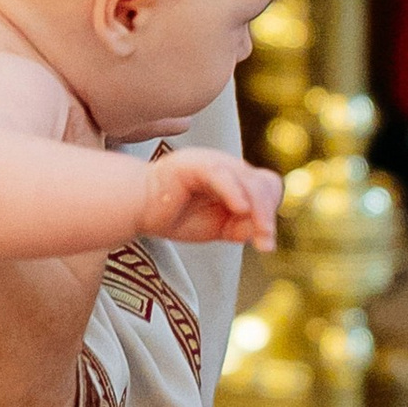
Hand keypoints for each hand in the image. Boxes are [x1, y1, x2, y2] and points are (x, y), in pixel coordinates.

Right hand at [139, 146, 281, 251]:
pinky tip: (240, 209)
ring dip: (258, 210)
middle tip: (265, 245)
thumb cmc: (175, 216)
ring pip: (247, 181)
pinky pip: (220, 175)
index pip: (266, 187)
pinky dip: (233, 192)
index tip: (264, 243)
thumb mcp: (217, 228)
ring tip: (259, 235)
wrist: (137, 209)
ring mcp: (211, 161)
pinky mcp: (192, 165)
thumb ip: (240, 228)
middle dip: (267, 215)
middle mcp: (227, 165)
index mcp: (235, 177)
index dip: (270, 212)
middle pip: (262, 183)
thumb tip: (261, 232)